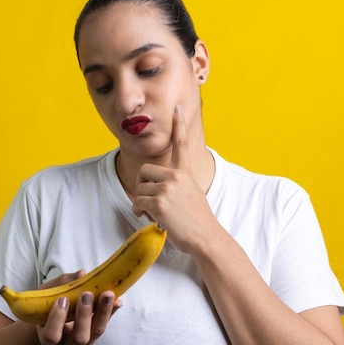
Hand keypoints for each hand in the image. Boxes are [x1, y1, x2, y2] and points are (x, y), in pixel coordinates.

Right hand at [35, 270, 121, 344]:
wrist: (51, 319)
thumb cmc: (46, 305)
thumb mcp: (47, 292)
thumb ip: (61, 283)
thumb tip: (82, 274)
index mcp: (47, 336)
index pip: (52, 336)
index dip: (58, 319)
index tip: (62, 300)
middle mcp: (65, 344)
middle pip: (79, 338)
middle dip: (84, 316)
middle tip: (86, 294)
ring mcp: (82, 342)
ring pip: (95, 333)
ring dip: (103, 312)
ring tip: (107, 294)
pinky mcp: (94, 335)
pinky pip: (104, 324)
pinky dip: (111, 312)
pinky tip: (117, 301)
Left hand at [131, 105, 216, 253]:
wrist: (205, 237)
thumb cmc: (197, 220)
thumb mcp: (191, 194)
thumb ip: (176, 185)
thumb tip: (155, 192)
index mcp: (185, 172)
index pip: (181, 143)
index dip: (179, 124)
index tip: (177, 107)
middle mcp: (177, 176)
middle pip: (144, 171)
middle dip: (141, 186)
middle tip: (149, 200)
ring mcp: (168, 188)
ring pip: (139, 189)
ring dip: (142, 203)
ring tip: (155, 213)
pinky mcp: (159, 201)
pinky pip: (137, 202)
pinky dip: (140, 211)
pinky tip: (151, 218)